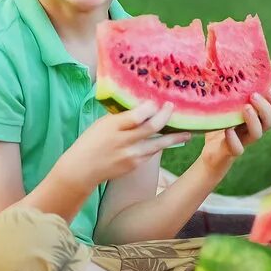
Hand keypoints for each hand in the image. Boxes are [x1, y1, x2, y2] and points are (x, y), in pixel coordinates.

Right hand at [56, 101, 192, 184]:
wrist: (82, 169)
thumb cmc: (91, 141)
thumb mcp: (102, 124)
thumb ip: (122, 116)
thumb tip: (142, 106)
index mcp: (113, 126)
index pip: (137, 115)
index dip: (150, 107)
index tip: (156, 101)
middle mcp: (124, 141)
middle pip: (152, 128)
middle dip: (165, 116)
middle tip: (172, 108)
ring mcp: (131, 155)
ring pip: (158, 144)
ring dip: (174, 137)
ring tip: (188, 132)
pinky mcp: (134, 165)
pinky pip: (152, 153)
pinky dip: (161, 146)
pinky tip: (169, 140)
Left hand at [200, 88, 270, 171]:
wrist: (211, 154)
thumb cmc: (220, 127)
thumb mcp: (226, 107)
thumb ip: (232, 93)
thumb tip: (232, 65)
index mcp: (256, 119)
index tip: (269, 89)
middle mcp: (253, 130)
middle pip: (270, 122)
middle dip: (266, 108)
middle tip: (254, 95)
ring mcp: (244, 141)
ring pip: (257, 134)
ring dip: (254, 120)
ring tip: (246, 107)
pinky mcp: (231, 151)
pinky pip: (238, 148)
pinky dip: (234, 139)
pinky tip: (228, 130)